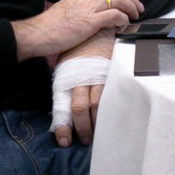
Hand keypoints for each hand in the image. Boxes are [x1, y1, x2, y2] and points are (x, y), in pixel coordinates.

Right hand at [13, 0, 141, 60]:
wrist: (35, 34)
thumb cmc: (48, 27)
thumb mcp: (66, 11)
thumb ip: (79, 8)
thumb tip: (90, 14)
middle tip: (139, 8)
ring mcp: (87, 9)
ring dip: (130, 7)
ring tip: (134, 16)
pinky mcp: (88, 22)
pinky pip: (112, 15)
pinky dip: (122, 18)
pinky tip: (124, 23)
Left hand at [55, 32, 114, 146]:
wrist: (97, 32)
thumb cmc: (79, 52)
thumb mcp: (66, 68)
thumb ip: (65, 88)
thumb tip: (63, 113)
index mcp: (66, 79)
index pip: (62, 107)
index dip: (63, 126)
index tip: (64, 142)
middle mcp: (81, 79)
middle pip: (80, 108)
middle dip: (82, 128)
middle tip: (85, 141)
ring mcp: (98, 77)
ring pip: (97, 104)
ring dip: (96, 122)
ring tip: (98, 134)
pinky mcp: (112, 75)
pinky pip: (111, 95)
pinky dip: (109, 110)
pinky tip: (111, 119)